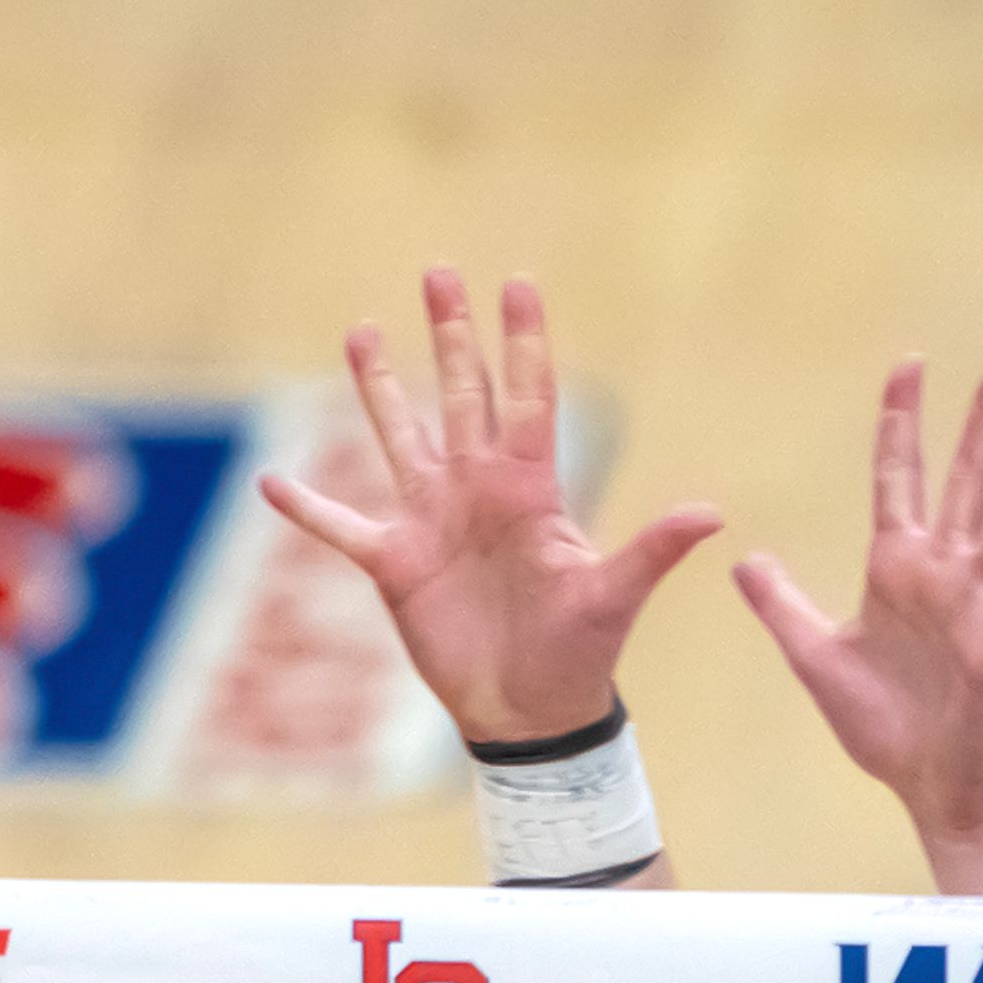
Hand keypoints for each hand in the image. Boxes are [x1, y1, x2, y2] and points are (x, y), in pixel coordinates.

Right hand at [262, 269, 721, 744]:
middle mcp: (477, 489)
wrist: (528, 710)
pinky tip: (269, 483)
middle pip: (461, 394)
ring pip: (399, 435)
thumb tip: (713, 514)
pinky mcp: (393, 562)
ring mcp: (430, 520)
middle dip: (451, 334)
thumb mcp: (614, 597)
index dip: (522, 340)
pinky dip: (305, 508)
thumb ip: (652, 550)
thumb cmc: (578, 652)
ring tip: (361, 330)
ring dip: (379, 386)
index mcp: (530, 487)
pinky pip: (339, 526)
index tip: (518, 281)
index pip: (526, 396)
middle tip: (439, 272)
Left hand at [733, 356, 982, 845]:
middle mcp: (945, 578)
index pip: (899, 480)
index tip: (909, 366)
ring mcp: (978, 614)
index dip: (901, 425)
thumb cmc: (886, 725)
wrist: (930, 787)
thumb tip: (744, 561)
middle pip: (967, 484)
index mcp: (898, 570)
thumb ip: (782, 606)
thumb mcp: (815, 658)